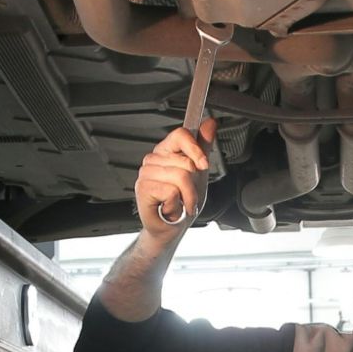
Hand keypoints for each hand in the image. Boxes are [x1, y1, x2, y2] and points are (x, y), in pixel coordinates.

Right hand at [136, 118, 217, 239]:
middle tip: (186, 194)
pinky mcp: (143, 187)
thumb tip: (210, 123)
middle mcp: (153, 159)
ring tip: (180, 202)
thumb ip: (203, 147)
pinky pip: (172, 190)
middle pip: (186, 161)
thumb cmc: (182, 202)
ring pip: (181, 176)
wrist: (170, 228)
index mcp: (166, 151)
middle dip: (193, 184)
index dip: (195, 148)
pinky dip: (177, 204)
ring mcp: (146, 173)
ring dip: (187, 196)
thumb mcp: (199, 173)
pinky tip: (170, 207)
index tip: (203, 163)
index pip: (180, 134)